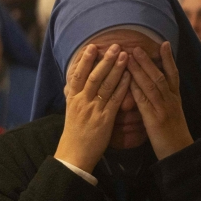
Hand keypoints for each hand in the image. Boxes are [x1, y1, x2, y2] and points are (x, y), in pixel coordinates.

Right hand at [54, 43, 132, 172]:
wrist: (74, 154)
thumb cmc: (74, 134)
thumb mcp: (71, 112)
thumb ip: (76, 97)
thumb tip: (76, 84)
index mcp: (72, 100)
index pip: (77, 75)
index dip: (84, 60)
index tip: (92, 47)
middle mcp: (82, 102)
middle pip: (93, 76)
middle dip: (104, 60)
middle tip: (114, 45)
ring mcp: (93, 110)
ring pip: (105, 85)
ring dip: (116, 69)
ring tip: (125, 55)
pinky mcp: (104, 119)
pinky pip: (115, 100)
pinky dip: (122, 87)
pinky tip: (129, 76)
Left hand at [126, 42, 192, 159]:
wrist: (179, 152)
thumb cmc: (171, 135)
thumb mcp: (171, 114)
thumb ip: (164, 101)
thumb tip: (155, 90)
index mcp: (175, 98)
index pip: (173, 74)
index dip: (168, 59)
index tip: (164, 43)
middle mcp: (171, 99)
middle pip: (160, 75)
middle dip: (149, 60)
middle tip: (138, 46)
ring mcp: (163, 108)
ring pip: (152, 84)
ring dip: (140, 68)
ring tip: (131, 55)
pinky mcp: (154, 118)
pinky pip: (144, 100)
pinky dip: (136, 87)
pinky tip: (127, 78)